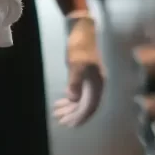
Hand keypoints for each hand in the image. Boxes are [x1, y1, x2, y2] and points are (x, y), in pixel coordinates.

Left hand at [53, 11, 104, 126]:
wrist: (82, 30)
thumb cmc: (80, 46)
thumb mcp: (76, 64)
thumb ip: (75, 82)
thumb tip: (73, 99)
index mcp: (97, 84)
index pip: (89, 106)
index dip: (79, 117)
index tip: (69, 124)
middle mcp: (96, 85)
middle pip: (85, 105)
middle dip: (72, 114)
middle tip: (59, 119)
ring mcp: (91, 80)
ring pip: (81, 99)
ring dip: (70, 107)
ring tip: (57, 112)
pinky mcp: (84, 75)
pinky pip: (78, 91)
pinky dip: (70, 97)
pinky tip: (62, 100)